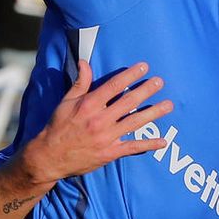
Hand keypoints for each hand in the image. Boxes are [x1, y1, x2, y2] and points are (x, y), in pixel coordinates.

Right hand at [18, 60, 171, 183]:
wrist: (49, 156)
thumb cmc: (57, 126)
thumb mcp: (66, 102)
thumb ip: (80, 83)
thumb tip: (84, 62)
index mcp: (89, 104)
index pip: (114, 86)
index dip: (130, 75)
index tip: (144, 67)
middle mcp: (100, 119)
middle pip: (128, 102)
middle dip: (146, 90)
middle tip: (160, 81)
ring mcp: (106, 137)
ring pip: (135, 122)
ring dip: (153, 113)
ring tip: (168, 105)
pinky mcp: (110, 153)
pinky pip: (133, 148)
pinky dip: (148, 145)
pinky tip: (163, 141)